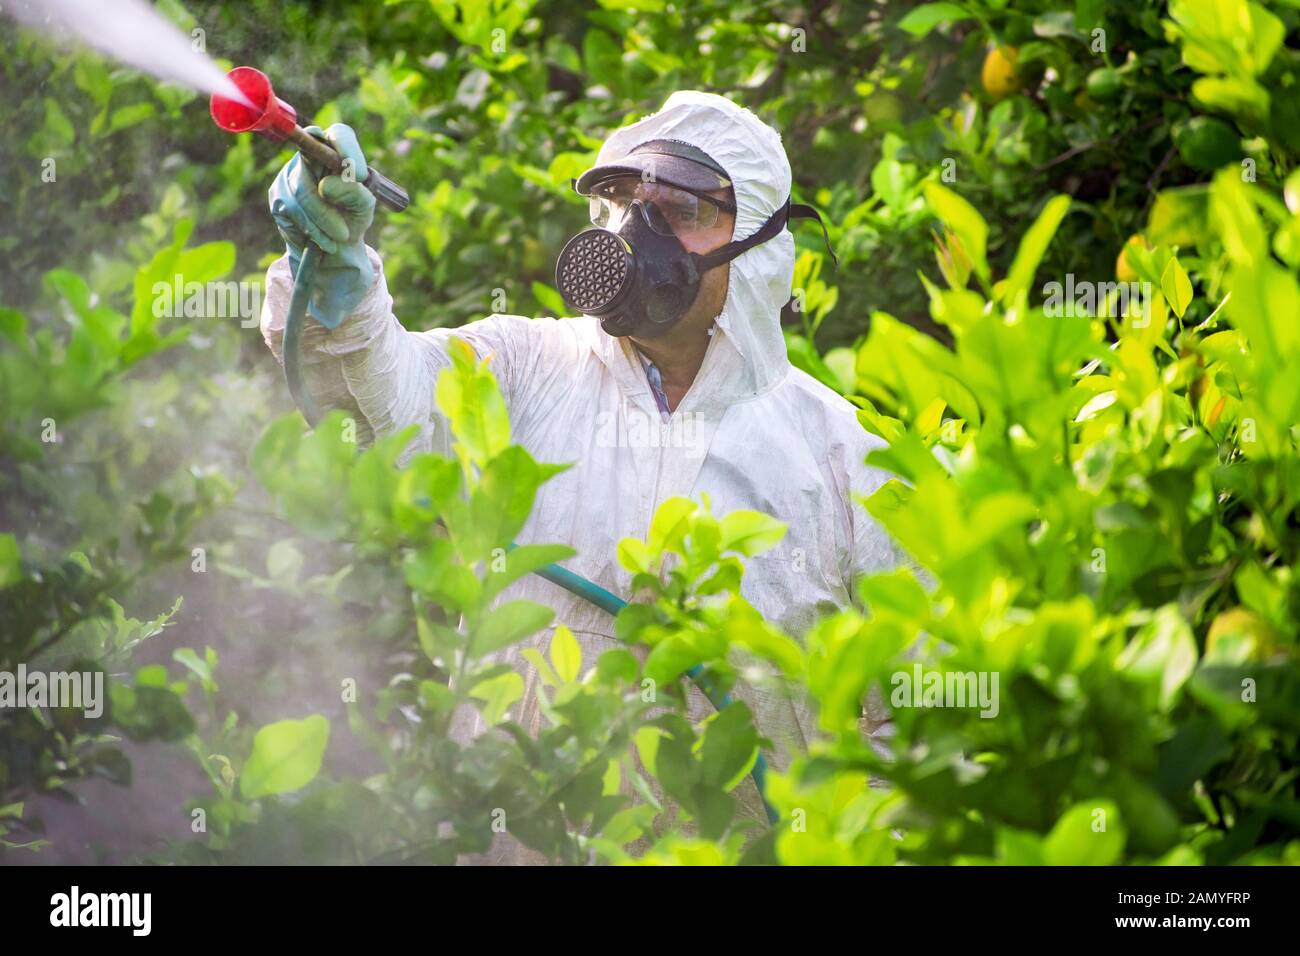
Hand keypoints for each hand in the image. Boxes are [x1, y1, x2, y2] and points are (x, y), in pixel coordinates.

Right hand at [268, 124, 376, 327]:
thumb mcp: (363, 207)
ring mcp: (290, 174)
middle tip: (345, 233)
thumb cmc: (352, 217)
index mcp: (337, 150)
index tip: (359, 175)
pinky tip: (324, 241)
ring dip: (322, 222)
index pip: (339, 134)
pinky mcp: (278, 197)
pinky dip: (311, 229)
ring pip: (300, 192)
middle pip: (311, 163)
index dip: (346, 147)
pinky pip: (291, 209)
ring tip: (339, 239)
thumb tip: (325, 185)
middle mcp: (310, 155)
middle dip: (328, 205)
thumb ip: (354, 193)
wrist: (335, 246)